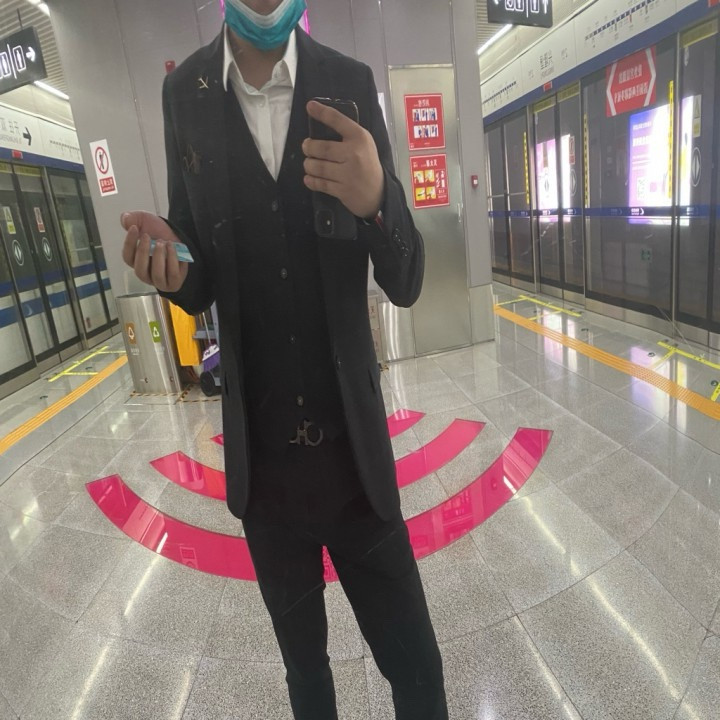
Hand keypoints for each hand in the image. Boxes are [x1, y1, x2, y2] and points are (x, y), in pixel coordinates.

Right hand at [121, 211, 187, 292]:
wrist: (180, 237)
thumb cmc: (160, 233)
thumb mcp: (145, 221)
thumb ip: (133, 219)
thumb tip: (125, 219)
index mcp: (135, 261)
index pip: (127, 258)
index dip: (129, 243)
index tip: (134, 228)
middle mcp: (146, 273)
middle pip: (140, 270)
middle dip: (143, 252)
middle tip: (147, 236)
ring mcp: (159, 280)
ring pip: (156, 275)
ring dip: (158, 257)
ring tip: (162, 242)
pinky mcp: (174, 281)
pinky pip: (172, 275)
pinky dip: (172, 260)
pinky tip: (171, 247)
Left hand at [302, 101, 383, 219]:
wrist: (378, 193)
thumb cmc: (367, 164)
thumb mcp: (364, 144)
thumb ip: (347, 134)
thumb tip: (321, 123)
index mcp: (359, 138)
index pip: (338, 121)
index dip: (322, 113)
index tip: (310, 106)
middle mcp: (353, 154)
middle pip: (321, 148)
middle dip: (308, 147)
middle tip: (307, 147)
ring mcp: (348, 174)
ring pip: (318, 167)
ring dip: (309, 165)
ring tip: (309, 163)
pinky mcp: (343, 190)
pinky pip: (320, 184)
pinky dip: (311, 181)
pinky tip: (309, 178)